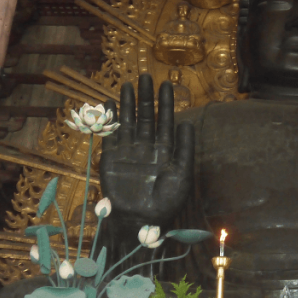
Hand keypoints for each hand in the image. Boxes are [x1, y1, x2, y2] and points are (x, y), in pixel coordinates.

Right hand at [100, 74, 194, 226]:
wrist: (141, 221)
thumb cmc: (166, 202)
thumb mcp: (182, 174)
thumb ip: (184, 148)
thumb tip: (187, 122)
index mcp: (165, 151)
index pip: (165, 121)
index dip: (166, 103)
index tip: (166, 84)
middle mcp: (146, 148)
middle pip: (146, 116)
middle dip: (146, 97)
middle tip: (146, 76)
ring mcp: (128, 152)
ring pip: (128, 122)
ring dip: (128, 103)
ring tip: (128, 84)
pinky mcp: (112, 158)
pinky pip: (111, 135)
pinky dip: (111, 120)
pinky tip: (111, 104)